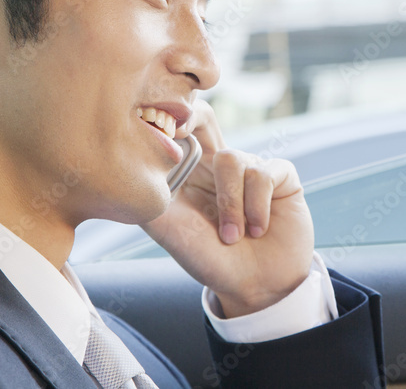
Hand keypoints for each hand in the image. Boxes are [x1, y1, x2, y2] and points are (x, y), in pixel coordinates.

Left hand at [141, 100, 313, 317]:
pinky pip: (265, 173)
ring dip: (231, 205)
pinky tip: (257, 229)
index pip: (176, 131)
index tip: (159, 131)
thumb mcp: (171, 234)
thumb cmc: (211, 260)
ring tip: (233, 235)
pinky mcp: (280, 176)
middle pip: (205, 117)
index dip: (166, 120)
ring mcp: (251, 167)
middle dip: (195, 118)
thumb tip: (125, 176)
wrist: (256, 286)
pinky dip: (257, 206)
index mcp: (190, 173)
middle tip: (179, 128)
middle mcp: (219, 164)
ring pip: (234, 159)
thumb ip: (151, 203)